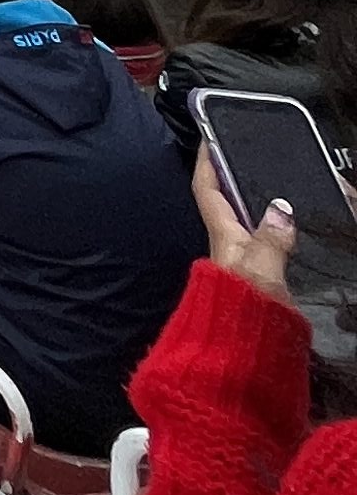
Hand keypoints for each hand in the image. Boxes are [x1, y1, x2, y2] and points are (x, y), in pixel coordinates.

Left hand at [194, 146, 300, 303]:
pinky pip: (264, 242)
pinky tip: (289, 227)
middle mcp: (227, 247)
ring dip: (254, 204)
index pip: (207, 190)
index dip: (206, 163)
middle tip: (247, 156)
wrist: (245, 357)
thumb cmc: (247, 311)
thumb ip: (272, 239)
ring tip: (274, 184)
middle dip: (231, 179)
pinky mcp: (257, 280)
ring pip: (245, 223)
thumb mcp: (262, 271)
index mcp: (223, 236)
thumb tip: (280, 207)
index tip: (207, 137)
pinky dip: (273, 228)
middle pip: (225, 204)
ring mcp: (241, 264)